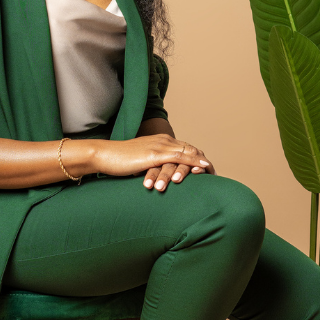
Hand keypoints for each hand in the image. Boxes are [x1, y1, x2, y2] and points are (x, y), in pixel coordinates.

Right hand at [85, 134, 213, 190]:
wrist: (104, 155)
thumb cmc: (119, 162)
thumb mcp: (140, 163)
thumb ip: (151, 167)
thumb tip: (158, 178)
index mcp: (160, 142)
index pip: (184, 148)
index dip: (197, 158)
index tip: (206, 170)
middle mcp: (163, 141)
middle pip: (190, 149)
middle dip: (203, 161)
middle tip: (215, 173)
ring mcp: (159, 146)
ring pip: (188, 152)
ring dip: (202, 162)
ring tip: (213, 172)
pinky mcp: (155, 154)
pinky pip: (179, 157)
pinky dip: (193, 161)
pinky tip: (202, 168)